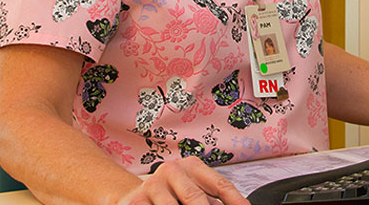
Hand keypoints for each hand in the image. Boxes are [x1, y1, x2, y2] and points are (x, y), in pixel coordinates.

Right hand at [119, 156, 246, 204]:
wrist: (133, 195)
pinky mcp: (136, 201)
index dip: (235, 200)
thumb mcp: (192, 190)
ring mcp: (153, 185)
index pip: (220, 184)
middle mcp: (173, 170)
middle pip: (195, 198)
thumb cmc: (170, 194)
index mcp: (192, 166)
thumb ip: (211, 200)